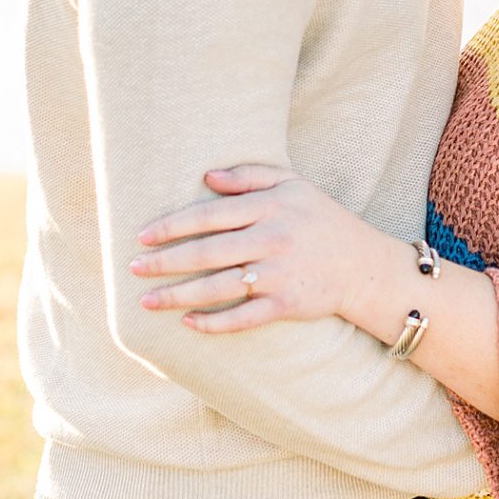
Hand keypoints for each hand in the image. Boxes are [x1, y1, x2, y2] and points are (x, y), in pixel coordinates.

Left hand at [131, 165, 401, 332]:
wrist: (364, 265)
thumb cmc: (322, 220)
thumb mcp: (293, 185)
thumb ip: (250, 177)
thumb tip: (206, 176)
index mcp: (270, 207)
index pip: (211, 215)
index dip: (174, 225)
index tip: (143, 235)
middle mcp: (272, 239)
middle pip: (208, 252)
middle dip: (165, 262)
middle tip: (133, 268)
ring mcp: (279, 274)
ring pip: (219, 287)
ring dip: (179, 295)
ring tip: (147, 301)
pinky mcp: (287, 305)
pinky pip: (244, 317)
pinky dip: (215, 322)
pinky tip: (189, 322)